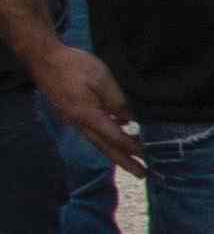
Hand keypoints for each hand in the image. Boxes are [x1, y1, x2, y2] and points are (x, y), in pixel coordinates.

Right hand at [22, 44, 136, 167]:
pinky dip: (107, 138)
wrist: (45, 58)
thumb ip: (118, 102)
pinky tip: (119, 135)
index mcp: (87, 116)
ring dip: (116, 153)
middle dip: (125, 162)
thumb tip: (131, 120)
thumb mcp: (102, 80)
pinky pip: (92, 131)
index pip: (115, 138)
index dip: (133, 149)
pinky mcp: (72, 114)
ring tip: (133, 163)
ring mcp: (73, 120)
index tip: (149, 158)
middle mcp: (79, 123)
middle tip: (143, 175)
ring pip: (98, 142)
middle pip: (105, 148)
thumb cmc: (73, 66)